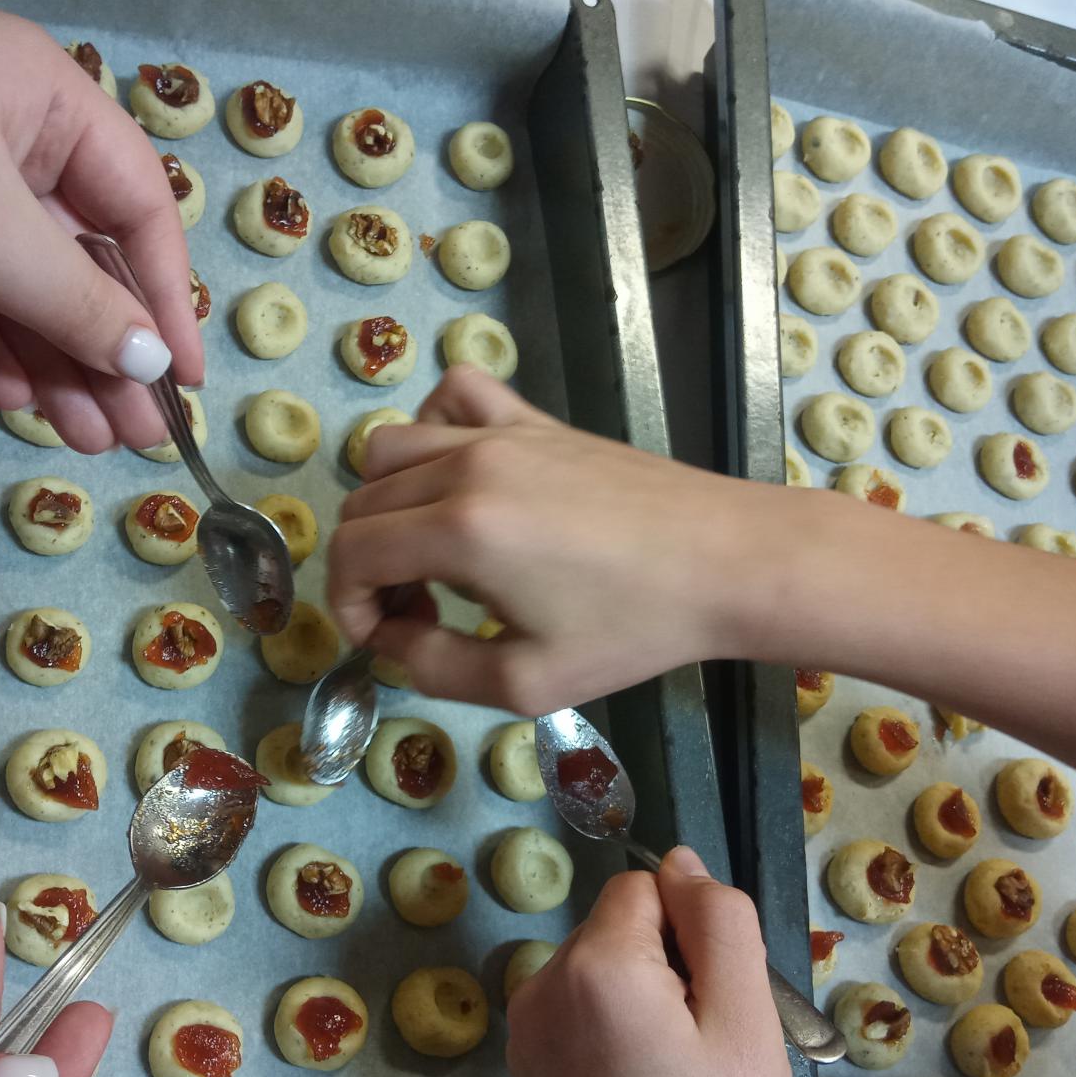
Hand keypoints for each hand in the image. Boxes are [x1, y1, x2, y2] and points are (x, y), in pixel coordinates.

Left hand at [0, 0, 200, 451]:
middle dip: (110, 348)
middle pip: (80, 255)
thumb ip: (71, 300)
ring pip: (17, 286)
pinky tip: (14, 404)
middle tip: (139, 437)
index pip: (137, 205)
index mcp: (41, 99)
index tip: (185, 383)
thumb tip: (156, 367)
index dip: (166, 298)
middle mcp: (0, 136)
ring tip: (87, 441)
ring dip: (52, 362)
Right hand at [328, 368, 782, 713]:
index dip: (347, 604)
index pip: (350, 552)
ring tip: (433, 555)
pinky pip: (456, 395)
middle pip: (363, 503)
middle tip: (415, 614)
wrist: (729, 562)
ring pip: (391, 449)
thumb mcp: (526, 681)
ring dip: (389, 506)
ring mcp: (503, 432)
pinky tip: (463, 479)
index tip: (382, 638)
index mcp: (461, 530)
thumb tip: (391, 640)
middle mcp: (468, 465)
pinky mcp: (537, 420)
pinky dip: (434, 429)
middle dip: (367, 565)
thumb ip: (434, 666)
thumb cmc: (636, 628)